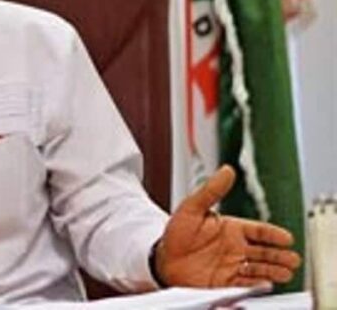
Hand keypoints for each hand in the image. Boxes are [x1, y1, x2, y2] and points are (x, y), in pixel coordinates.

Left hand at [155, 165, 300, 286]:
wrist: (162, 259)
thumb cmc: (176, 234)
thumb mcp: (192, 208)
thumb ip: (211, 190)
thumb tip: (226, 170)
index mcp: (231, 228)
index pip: (259, 230)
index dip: (273, 234)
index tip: (286, 237)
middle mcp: (236, 248)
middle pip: (265, 251)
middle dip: (280, 255)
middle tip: (292, 258)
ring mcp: (233, 265)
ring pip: (260, 268)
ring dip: (274, 270)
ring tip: (285, 272)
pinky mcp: (227, 282)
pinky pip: (247, 284)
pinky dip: (258, 284)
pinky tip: (266, 283)